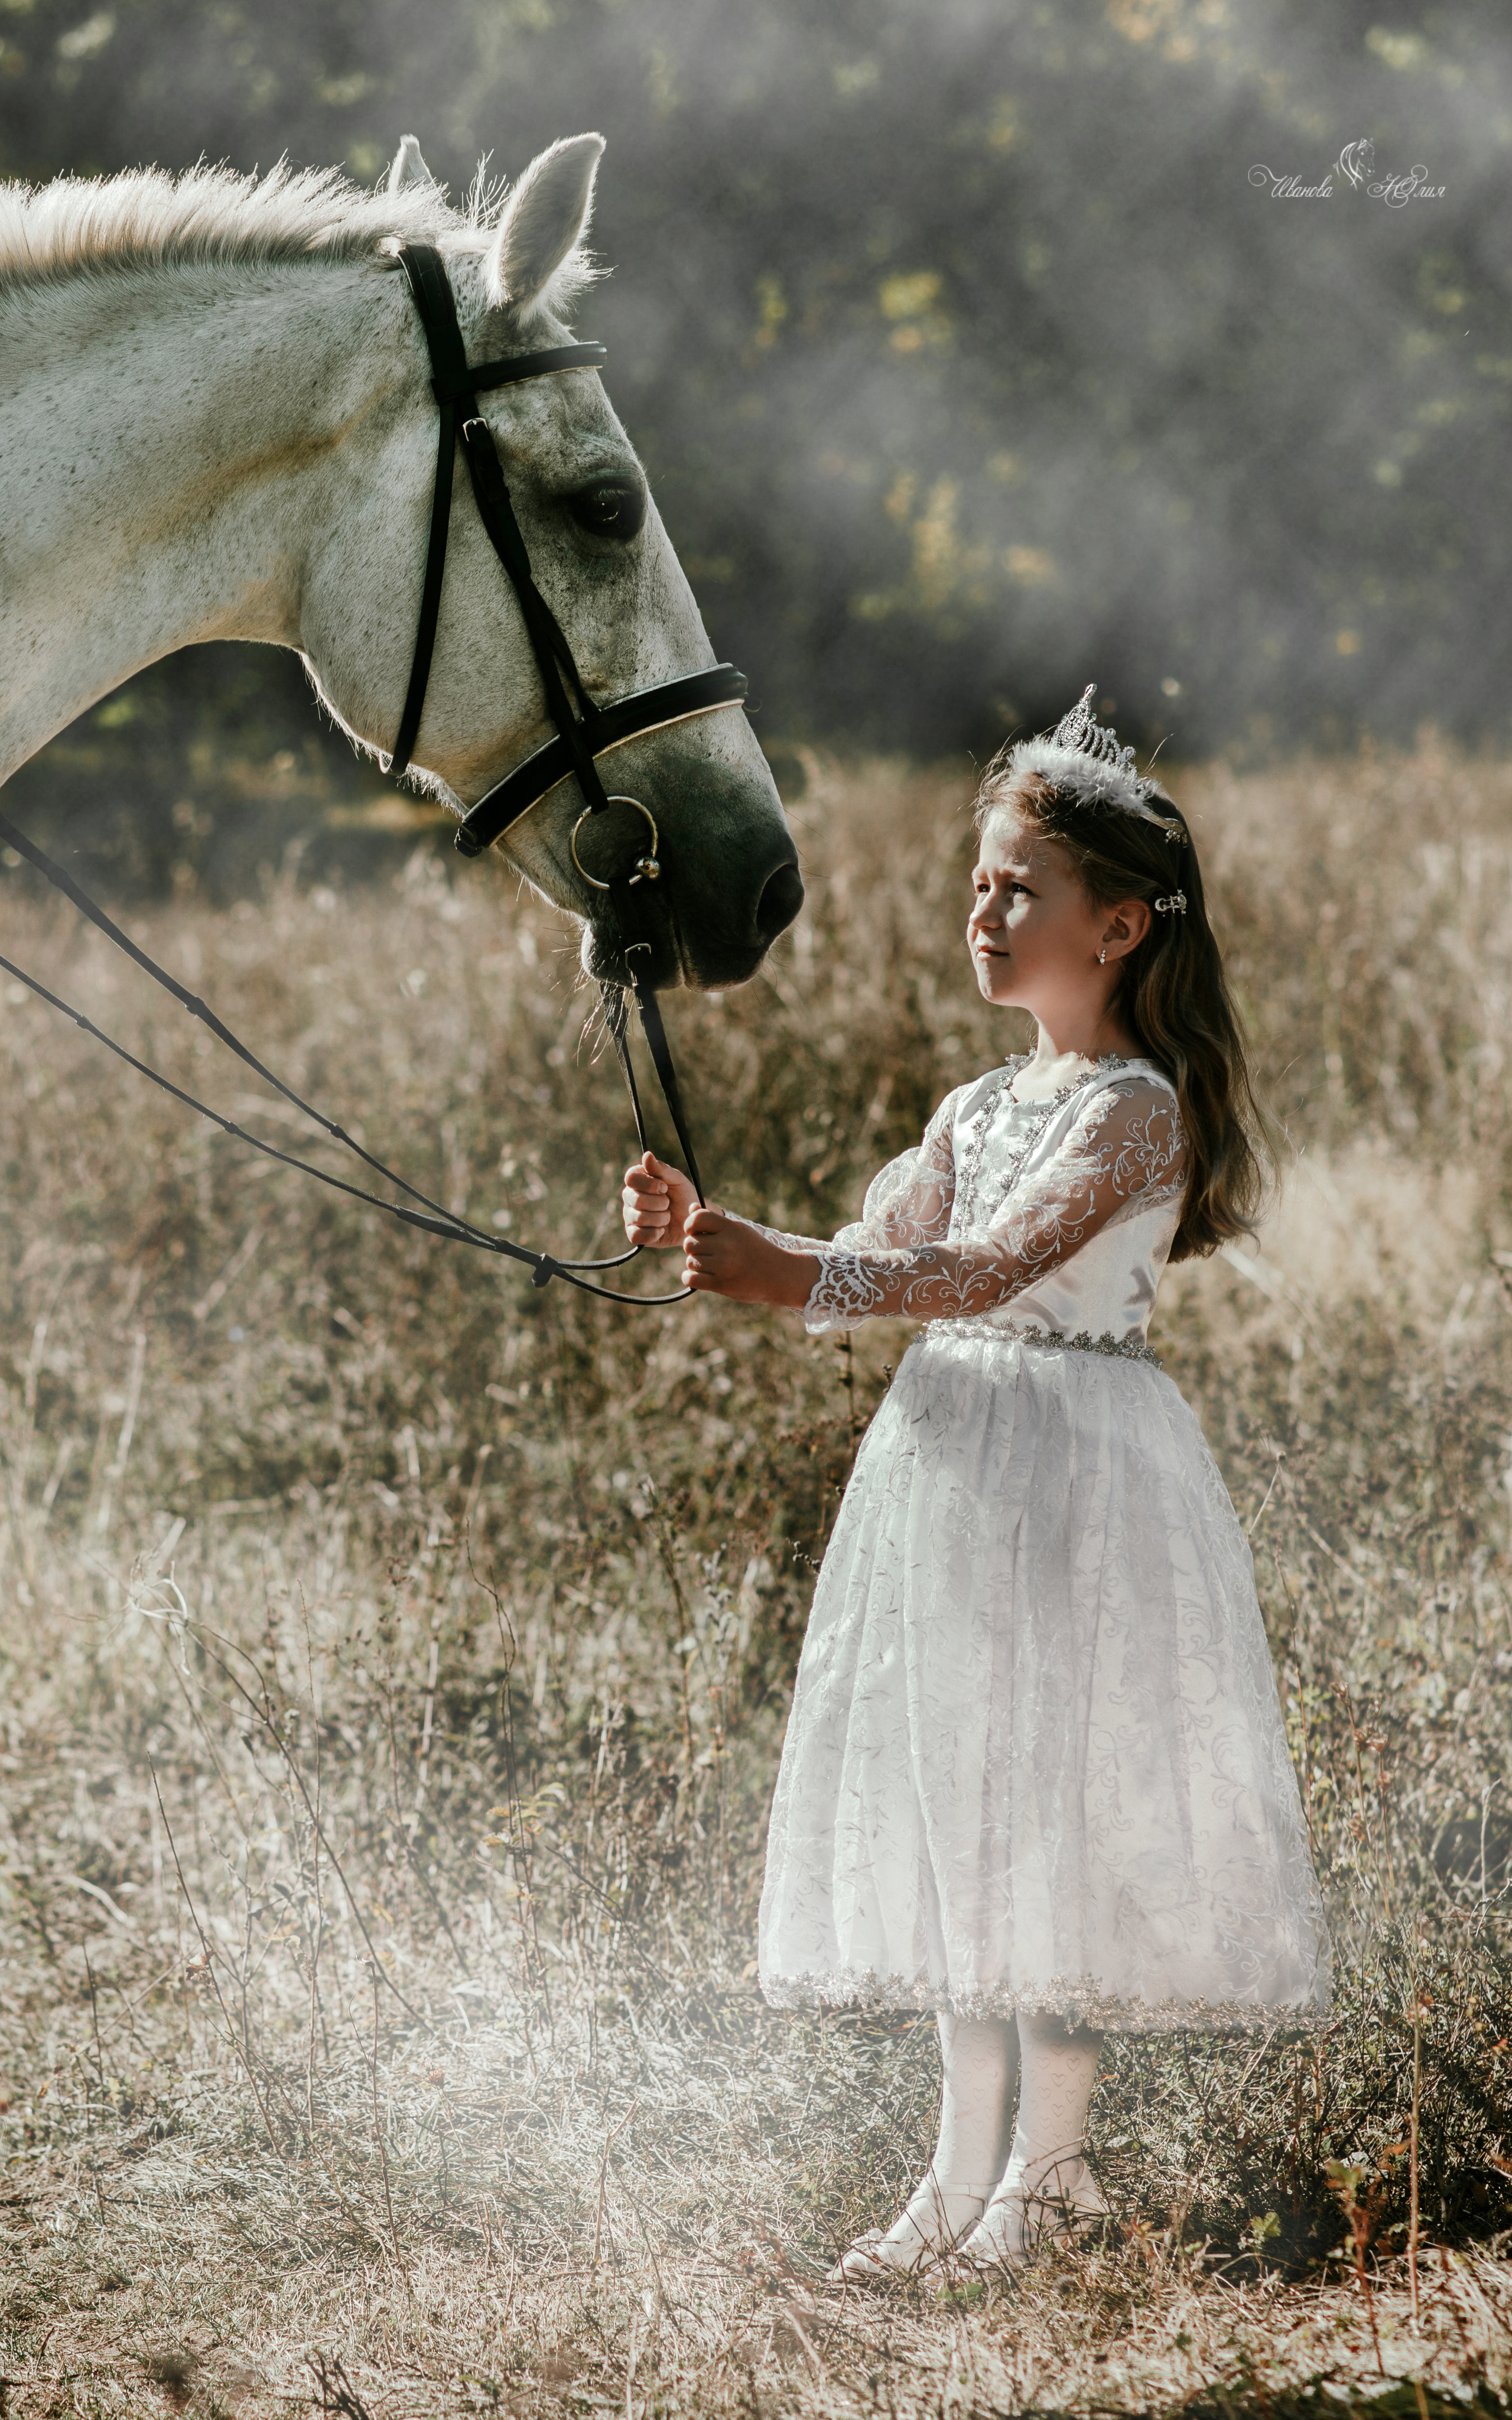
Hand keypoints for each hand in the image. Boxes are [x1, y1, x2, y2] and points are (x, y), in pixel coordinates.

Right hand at [621, 1151, 698, 1248]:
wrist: (692, 1221)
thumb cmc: (684, 1196)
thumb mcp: (677, 1180)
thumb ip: (662, 1168)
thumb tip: (647, 1155)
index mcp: (637, 1179)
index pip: (631, 1177)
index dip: (649, 1184)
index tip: (664, 1188)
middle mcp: (629, 1197)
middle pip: (636, 1199)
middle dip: (659, 1203)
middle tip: (668, 1204)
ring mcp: (629, 1216)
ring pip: (639, 1218)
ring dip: (660, 1218)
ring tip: (667, 1217)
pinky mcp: (633, 1234)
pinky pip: (637, 1235)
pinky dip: (654, 1233)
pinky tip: (661, 1230)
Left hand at [682, 1206, 818, 1307]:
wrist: (780, 1275)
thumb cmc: (757, 1251)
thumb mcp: (740, 1231)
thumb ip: (714, 1221)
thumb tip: (692, 1208)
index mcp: (732, 1228)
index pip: (697, 1218)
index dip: (690, 1225)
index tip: (697, 1232)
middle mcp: (727, 1244)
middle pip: (689, 1243)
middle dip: (695, 1249)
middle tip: (709, 1254)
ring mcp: (724, 1265)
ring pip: (690, 1262)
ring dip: (696, 1265)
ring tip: (712, 1266)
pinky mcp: (722, 1284)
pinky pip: (691, 1279)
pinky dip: (690, 1278)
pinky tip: (700, 1277)